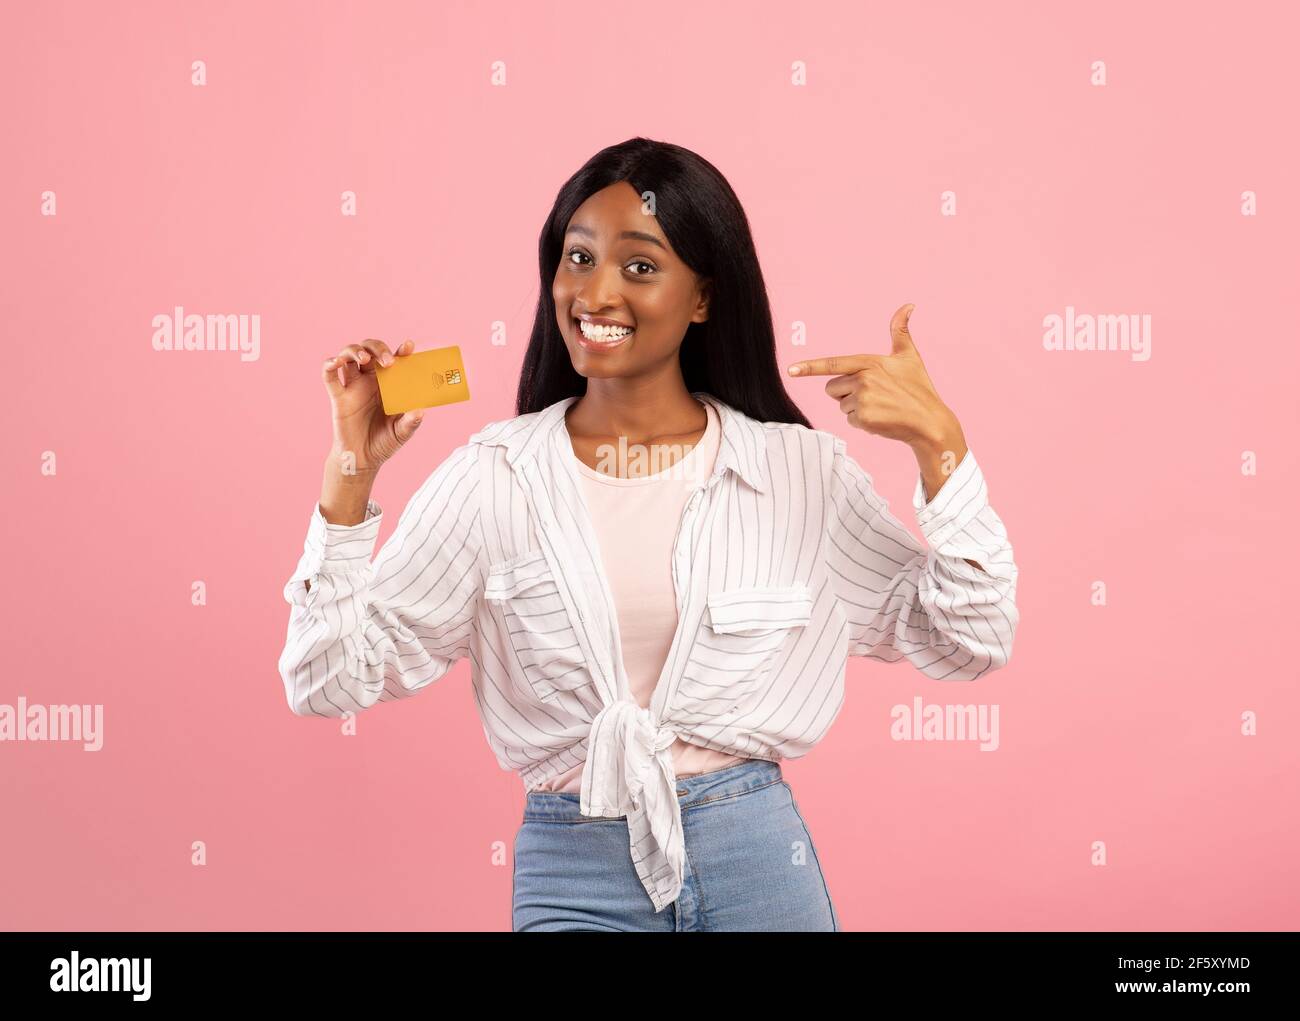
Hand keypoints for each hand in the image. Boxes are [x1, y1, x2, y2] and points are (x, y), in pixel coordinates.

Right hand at [322, 338, 424, 474]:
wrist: (363, 459)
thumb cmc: (384, 442)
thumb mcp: (402, 432)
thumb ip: (411, 422)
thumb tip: (421, 410)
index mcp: (389, 384)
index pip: (395, 360)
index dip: (401, 351)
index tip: (409, 346)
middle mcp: (370, 380)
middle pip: (369, 350)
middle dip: (377, 348)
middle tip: (387, 361)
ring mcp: (353, 386)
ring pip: (348, 355)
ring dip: (354, 350)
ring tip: (364, 359)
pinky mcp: (338, 396)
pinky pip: (329, 376)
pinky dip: (329, 364)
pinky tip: (336, 362)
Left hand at [786, 303, 958, 451]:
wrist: (929, 421)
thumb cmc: (918, 388)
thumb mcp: (909, 356)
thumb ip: (900, 331)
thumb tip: (908, 305)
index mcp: (869, 361)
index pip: (833, 363)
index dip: (809, 367)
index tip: (790, 370)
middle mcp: (863, 378)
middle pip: (832, 389)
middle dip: (847, 394)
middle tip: (875, 396)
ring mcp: (863, 398)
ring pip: (841, 405)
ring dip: (856, 409)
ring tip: (881, 407)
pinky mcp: (863, 417)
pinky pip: (849, 420)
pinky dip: (863, 423)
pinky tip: (881, 419)